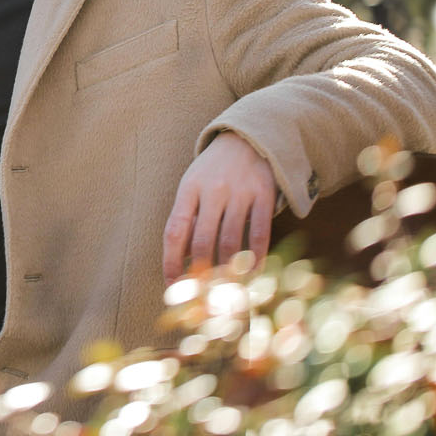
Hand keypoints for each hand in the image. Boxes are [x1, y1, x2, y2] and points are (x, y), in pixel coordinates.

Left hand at [162, 132, 276, 283]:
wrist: (248, 138)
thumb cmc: (214, 170)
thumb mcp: (193, 185)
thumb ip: (188, 218)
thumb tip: (183, 261)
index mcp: (188, 188)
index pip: (174, 230)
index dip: (171, 262)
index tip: (171, 286)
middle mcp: (212, 190)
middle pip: (202, 241)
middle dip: (200, 274)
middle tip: (200, 298)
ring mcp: (240, 192)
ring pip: (230, 242)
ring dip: (227, 272)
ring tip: (224, 293)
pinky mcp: (264, 195)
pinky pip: (259, 233)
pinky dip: (255, 259)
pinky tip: (251, 275)